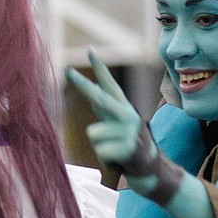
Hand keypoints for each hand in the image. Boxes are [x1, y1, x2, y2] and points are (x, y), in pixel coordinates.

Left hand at [66, 48, 183, 203]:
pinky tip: (118, 159)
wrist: (149, 167)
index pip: (109, 83)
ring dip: (99, 146)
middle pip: (99, 97)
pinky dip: (105, 159)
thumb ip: (104, 105)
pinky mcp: (128, 148)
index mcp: (123, 107)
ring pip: (93, 133)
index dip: (99, 67)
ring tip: (114, 150)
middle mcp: (127, 114)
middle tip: (68, 71)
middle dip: (83, 85)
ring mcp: (129, 131)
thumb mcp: (117, 123)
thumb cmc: (127, 144)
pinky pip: (100, 151)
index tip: (90, 50)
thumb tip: (91, 85)